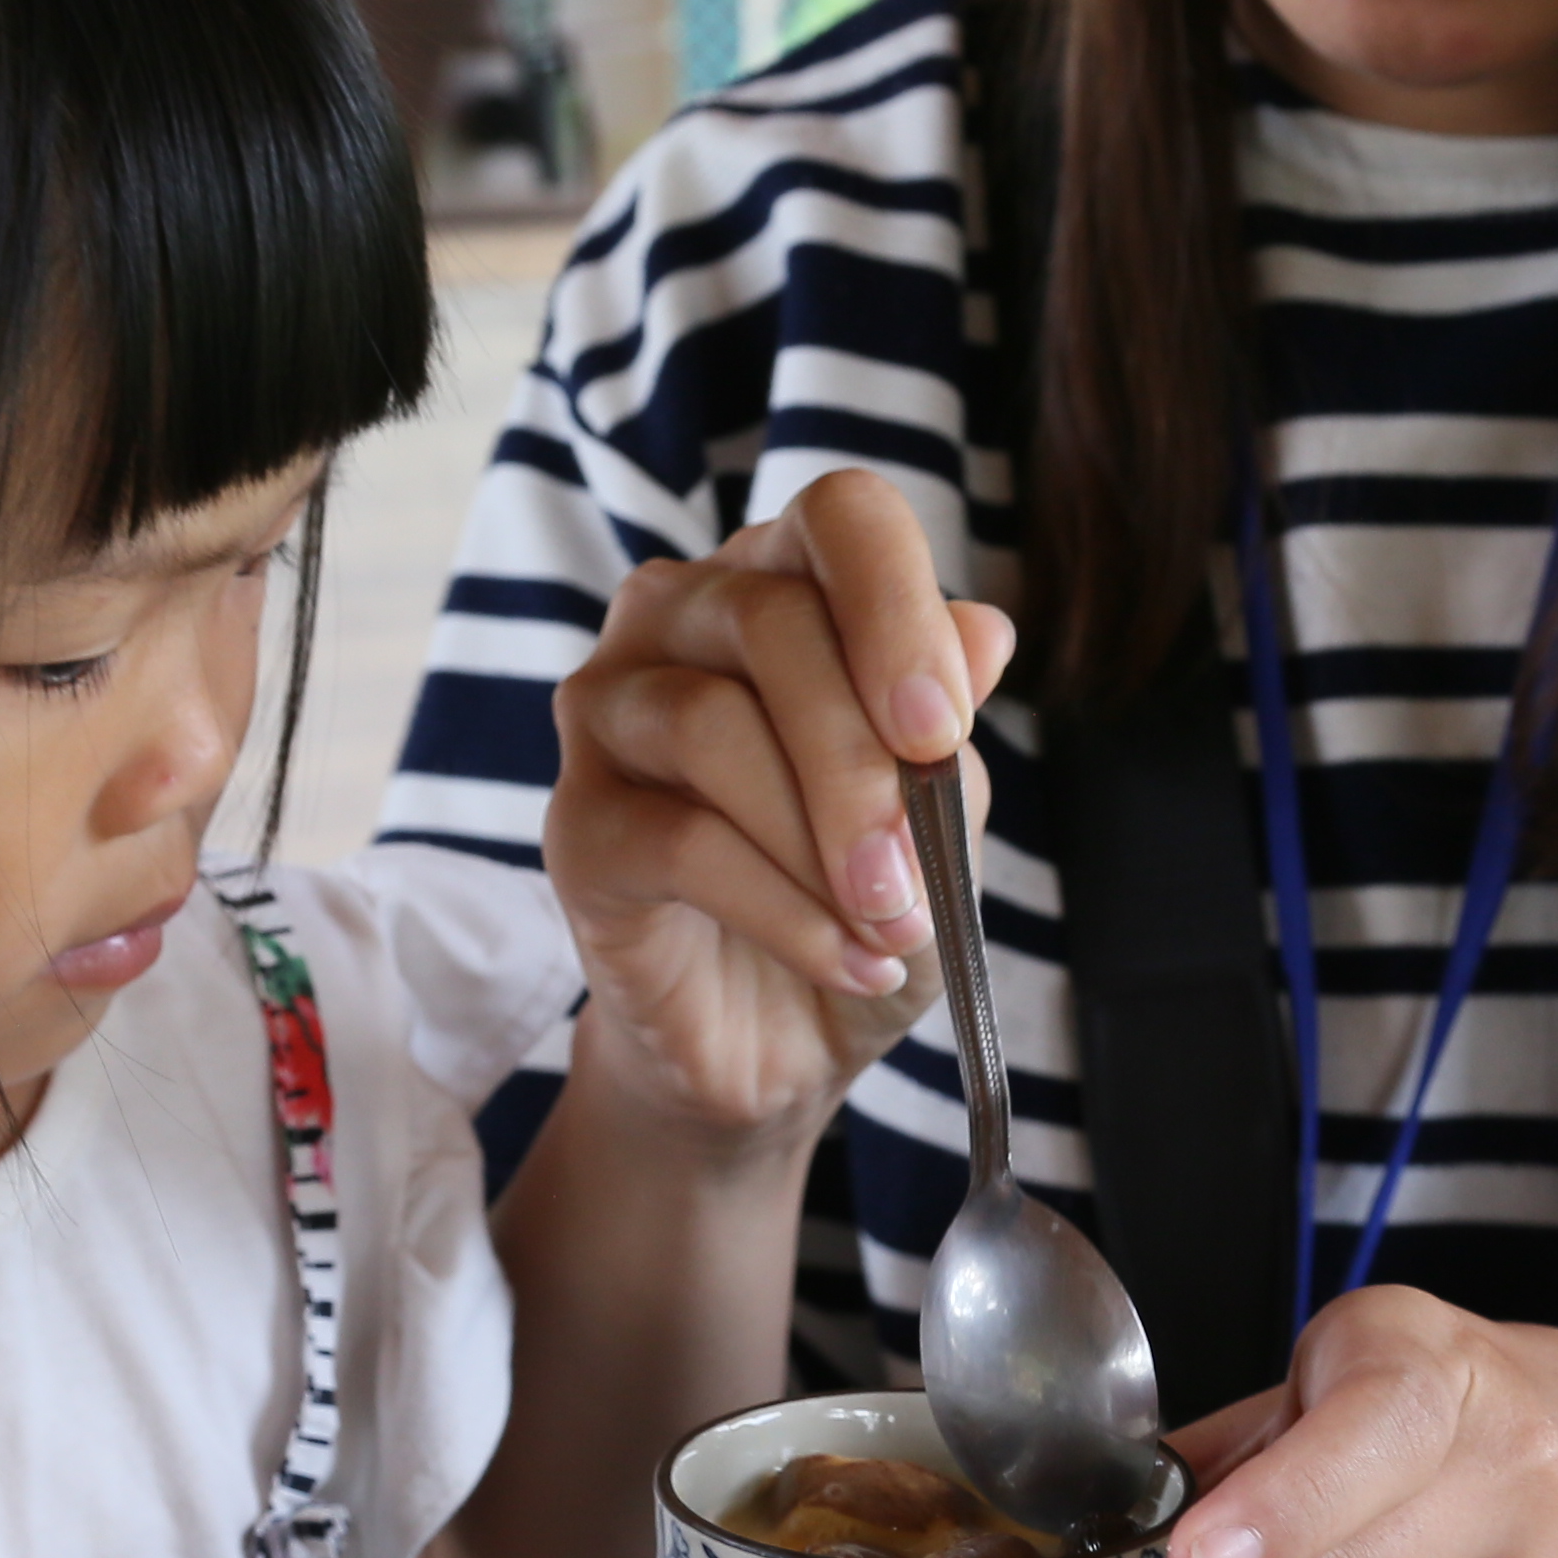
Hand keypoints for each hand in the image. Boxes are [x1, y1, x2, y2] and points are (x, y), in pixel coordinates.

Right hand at [542, 467, 1015, 1145]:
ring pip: (709, 725)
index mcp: (785, 582)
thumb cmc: (862, 899)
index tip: (939, 729)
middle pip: (771, 624)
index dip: (895, 606)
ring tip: (886, 931)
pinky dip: (779, 909)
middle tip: (916, 880)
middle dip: (861, 763)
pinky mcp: (574, 821)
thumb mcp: (941, 817)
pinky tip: (842, 960)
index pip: (839, 516)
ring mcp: (610, 711)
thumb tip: (983, 634)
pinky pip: (676, 840)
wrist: (784, 1041)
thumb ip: (944, 726)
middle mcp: (682, 617)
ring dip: (819, 842)